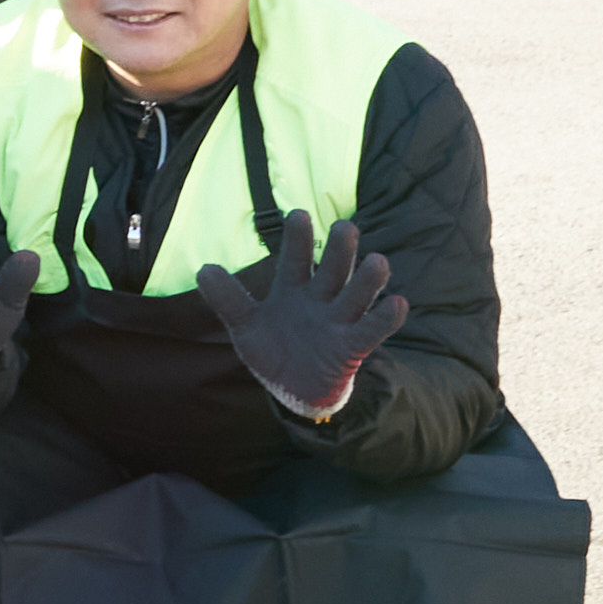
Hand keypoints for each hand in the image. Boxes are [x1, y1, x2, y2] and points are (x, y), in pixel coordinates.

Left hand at [192, 210, 409, 421]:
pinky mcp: (353, 346)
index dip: (297, 239)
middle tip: (345, 227)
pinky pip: (372, 330)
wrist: (294, 389)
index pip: (294, 259)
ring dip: (368, 280)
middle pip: (332, 270)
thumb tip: (204, 269)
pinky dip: (386, 318)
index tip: (298, 214)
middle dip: (340, 250)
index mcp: (292, 289)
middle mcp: (319, 299)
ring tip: (378, 261)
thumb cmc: (273, 349)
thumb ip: (228, 300)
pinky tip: (398, 304)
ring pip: (357, 295)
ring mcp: (339, 321)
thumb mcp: (245, 325)